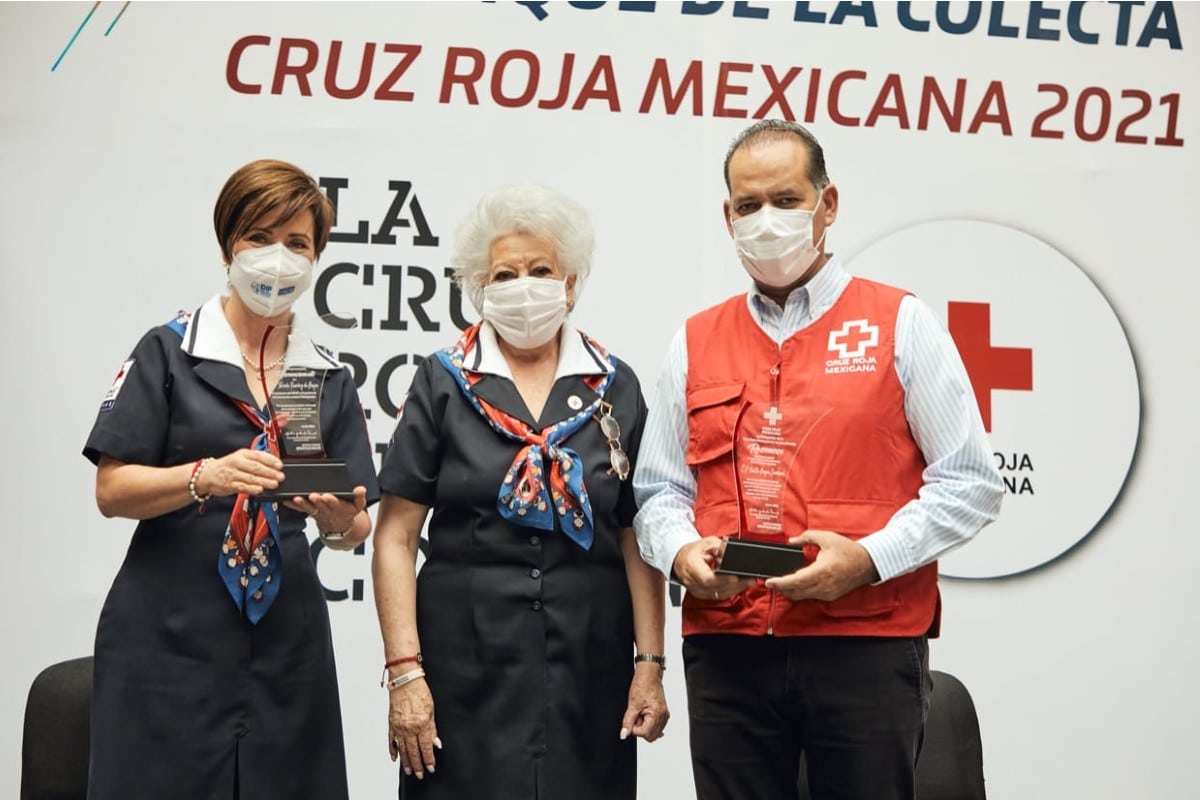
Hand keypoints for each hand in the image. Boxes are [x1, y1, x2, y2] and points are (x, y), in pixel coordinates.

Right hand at [197, 449, 283, 496]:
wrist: (207, 474)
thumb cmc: (228, 466)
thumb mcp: (241, 457)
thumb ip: (256, 459)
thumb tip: (274, 462)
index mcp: (243, 454)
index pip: (258, 455)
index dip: (270, 460)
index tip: (280, 465)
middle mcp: (237, 463)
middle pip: (256, 467)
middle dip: (270, 472)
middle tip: (280, 476)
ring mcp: (233, 474)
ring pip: (251, 478)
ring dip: (264, 481)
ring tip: (274, 484)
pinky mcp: (229, 485)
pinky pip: (242, 487)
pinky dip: (252, 489)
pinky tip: (260, 490)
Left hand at [283, 486, 367, 548]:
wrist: (340, 526)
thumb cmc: (347, 512)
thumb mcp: (358, 506)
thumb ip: (360, 497)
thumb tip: (361, 489)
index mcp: (340, 508)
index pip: (336, 504)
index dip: (331, 501)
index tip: (327, 496)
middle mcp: (327, 511)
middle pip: (321, 506)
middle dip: (316, 501)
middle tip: (312, 495)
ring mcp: (318, 512)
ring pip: (309, 508)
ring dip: (302, 504)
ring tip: (296, 498)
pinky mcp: (310, 512)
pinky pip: (300, 510)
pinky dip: (293, 505)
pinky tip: (286, 500)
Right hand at [387, 677, 440, 779]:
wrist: (405, 681)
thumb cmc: (420, 692)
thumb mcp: (432, 710)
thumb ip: (433, 729)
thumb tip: (436, 743)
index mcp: (421, 724)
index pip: (426, 747)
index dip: (429, 759)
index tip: (430, 768)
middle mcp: (409, 727)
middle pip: (413, 751)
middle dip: (417, 764)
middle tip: (419, 774)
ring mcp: (399, 727)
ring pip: (402, 749)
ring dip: (406, 761)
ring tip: (409, 770)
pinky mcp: (391, 723)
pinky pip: (391, 740)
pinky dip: (392, 750)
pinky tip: (394, 758)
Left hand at [620, 664, 669, 741]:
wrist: (649, 675)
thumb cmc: (642, 685)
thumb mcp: (632, 705)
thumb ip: (628, 722)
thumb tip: (624, 734)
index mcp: (657, 714)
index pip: (645, 734)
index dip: (635, 729)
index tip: (631, 721)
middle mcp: (663, 716)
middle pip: (651, 736)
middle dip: (640, 729)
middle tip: (636, 716)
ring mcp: (664, 715)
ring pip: (653, 732)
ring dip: (645, 726)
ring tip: (641, 713)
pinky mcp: (663, 714)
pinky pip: (656, 726)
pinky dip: (649, 723)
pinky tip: (644, 714)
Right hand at [673, 537, 755, 600]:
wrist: (680, 559)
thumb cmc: (692, 551)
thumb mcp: (707, 543)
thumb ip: (720, 547)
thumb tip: (731, 553)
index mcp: (691, 566)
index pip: (707, 578)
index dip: (723, 579)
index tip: (736, 577)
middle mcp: (692, 581)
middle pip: (716, 588)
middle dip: (735, 584)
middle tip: (750, 579)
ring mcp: (696, 590)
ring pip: (718, 594)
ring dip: (735, 589)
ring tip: (748, 581)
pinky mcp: (702, 594)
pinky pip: (718, 596)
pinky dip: (730, 591)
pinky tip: (739, 586)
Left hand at [763, 529, 879, 601]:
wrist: (867, 564)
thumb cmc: (848, 551)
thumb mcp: (826, 537)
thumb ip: (806, 537)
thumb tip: (791, 541)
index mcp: (822, 571)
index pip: (795, 581)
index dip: (780, 583)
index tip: (769, 582)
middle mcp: (824, 585)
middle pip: (796, 591)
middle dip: (780, 588)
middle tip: (770, 583)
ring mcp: (827, 593)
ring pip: (802, 596)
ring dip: (789, 591)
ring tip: (779, 584)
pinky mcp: (830, 596)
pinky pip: (810, 597)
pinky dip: (800, 593)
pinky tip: (794, 586)